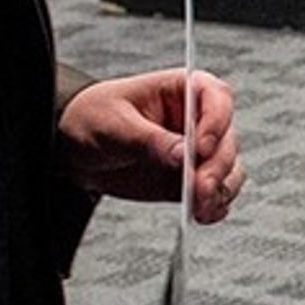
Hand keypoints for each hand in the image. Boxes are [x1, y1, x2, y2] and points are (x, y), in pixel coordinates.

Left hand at [59, 69, 243, 221]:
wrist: (75, 149)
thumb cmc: (92, 118)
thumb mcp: (114, 124)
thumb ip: (149, 140)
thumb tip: (182, 155)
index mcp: (182, 90)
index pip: (216, 98)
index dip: (216, 122)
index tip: (200, 148)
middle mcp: (197, 120)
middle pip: (227, 140)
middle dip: (216, 168)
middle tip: (199, 189)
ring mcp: (197, 152)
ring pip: (229, 169)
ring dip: (220, 190)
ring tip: (200, 207)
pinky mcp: (192, 179)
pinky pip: (217, 192)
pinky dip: (215, 205)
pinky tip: (203, 214)